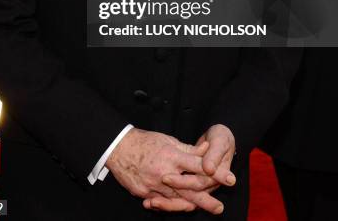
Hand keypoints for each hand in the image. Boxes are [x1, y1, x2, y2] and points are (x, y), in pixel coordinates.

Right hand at [106, 128, 224, 213]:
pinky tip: (183, 207)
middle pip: (190, 189)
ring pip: (177, 199)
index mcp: (172, 156)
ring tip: (206, 208)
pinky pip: (162, 203)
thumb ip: (188, 148)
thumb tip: (206, 150)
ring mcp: (154, 185)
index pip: (199, 165)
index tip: (229, 178)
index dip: (216, 173)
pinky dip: (173, 205)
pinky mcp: (145, 193)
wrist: (119, 148)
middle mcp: (164, 173)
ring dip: (192, 205)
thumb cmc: (145, 141)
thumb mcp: (168, 139)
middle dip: (207, 199)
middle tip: (220, 207)